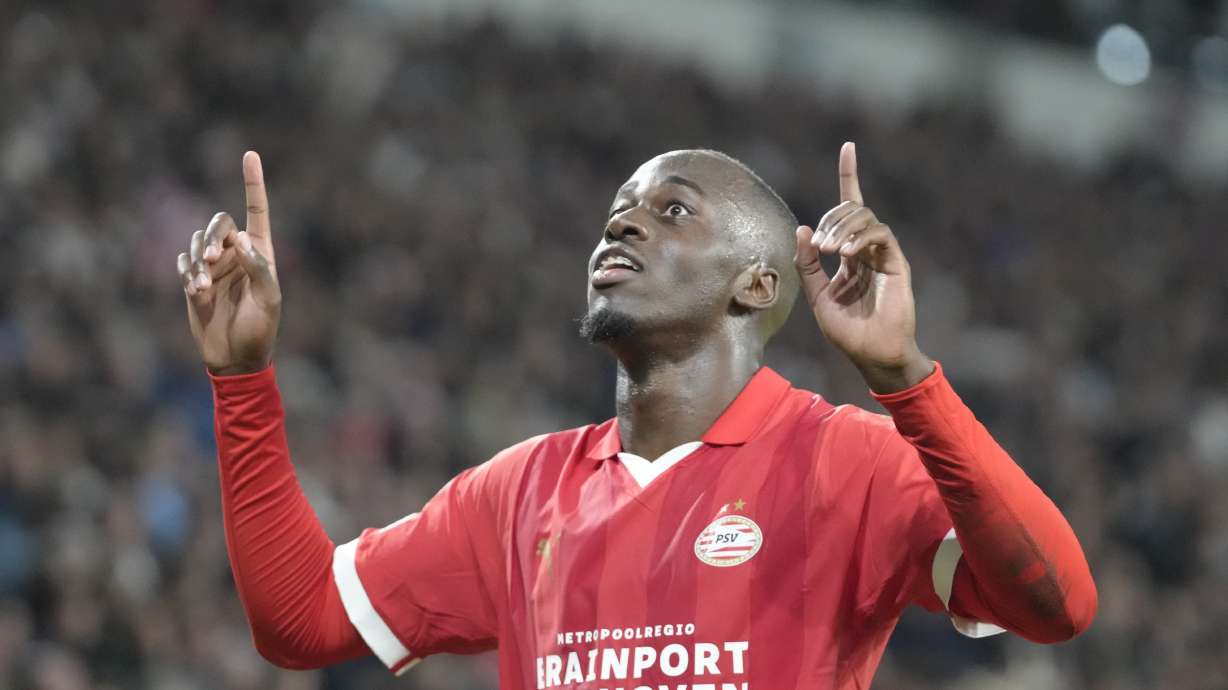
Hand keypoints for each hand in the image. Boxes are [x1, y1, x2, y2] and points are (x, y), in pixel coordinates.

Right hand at [177, 151, 280, 375]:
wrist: (236, 358)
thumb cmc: (260, 330)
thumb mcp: (270, 300)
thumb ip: (259, 269)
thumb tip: (241, 241)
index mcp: (261, 253)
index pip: (257, 211)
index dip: (253, 183)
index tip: (249, 154)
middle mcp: (237, 255)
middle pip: (219, 223)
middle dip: (212, 236)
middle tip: (211, 259)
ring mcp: (213, 267)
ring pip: (196, 242)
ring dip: (196, 259)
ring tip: (200, 285)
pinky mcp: (192, 282)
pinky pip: (182, 264)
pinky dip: (185, 272)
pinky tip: (194, 290)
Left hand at [794, 142, 932, 392]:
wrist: (873, 354)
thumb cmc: (847, 331)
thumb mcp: (817, 295)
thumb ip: (808, 264)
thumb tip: (803, 228)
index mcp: (849, 253)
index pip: (850, 206)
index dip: (849, 174)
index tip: (848, 146)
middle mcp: (867, 248)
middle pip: (851, 209)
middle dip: (832, 219)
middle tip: (820, 248)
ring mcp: (883, 253)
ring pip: (865, 216)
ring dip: (842, 228)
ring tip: (830, 252)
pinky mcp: (896, 262)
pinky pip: (879, 233)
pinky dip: (860, 237)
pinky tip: (847, 254)